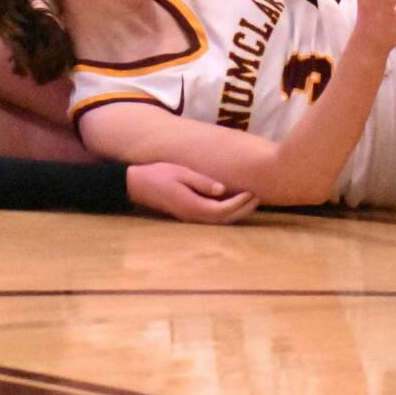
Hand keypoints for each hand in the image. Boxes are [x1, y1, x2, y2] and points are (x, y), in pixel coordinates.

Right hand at [127, 163, 260, 222]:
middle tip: (258, 197)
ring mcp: (190, 217)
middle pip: (223, 219)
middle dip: (243, 210)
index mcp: (192, 205)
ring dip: (236, 213)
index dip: (239, 203)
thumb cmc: (158, 175)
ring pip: (219, 221)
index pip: (222, 210)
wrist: (136, 185)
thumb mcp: (181, 173)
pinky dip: (226, 213)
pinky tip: (233, 203)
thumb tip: (222, 189)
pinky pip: (211, 218)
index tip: (251, 192)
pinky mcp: (188, 214)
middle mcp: (192, 216)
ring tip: (251, 201)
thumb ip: (201, 182)